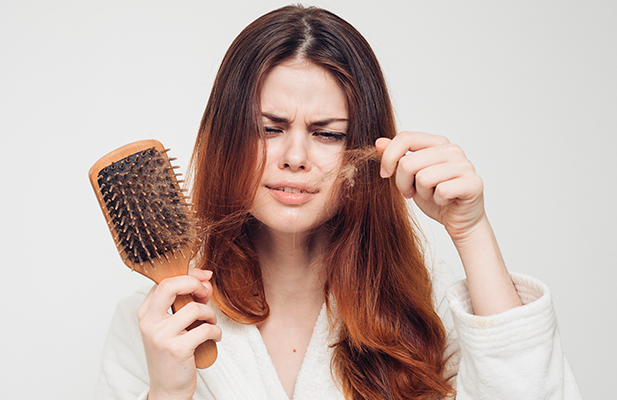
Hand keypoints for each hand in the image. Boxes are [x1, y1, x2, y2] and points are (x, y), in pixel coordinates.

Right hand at [137, 269, 221, 399]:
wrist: (167, 388)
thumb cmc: (173, 353)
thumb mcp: (172, 325)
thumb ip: (185, 302)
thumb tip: (205, 281)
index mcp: (146, 313)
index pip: (164, 281)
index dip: (188, 275)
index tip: (203, 277)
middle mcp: (149, 322)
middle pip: (170, 285)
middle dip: (194, 283)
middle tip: (206, 293)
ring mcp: (161, 336)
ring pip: (195, 308)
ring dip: (210, 315)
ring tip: (210, 325)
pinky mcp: (177, 349)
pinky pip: (206, 329)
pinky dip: (216, 332)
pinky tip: (213, 338)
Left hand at [376, 131, 485, 242]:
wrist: (458, 219)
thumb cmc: (435, 196)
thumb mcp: (409, 176)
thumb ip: (397, 157)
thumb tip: (379, 142)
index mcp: (437, 143)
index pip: (405, 138)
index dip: (389, 158)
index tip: (385, 174)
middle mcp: (452, 150)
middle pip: (409, 162)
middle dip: (403, 183)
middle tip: (413, 191)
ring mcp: (465, 165)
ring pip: (424, 178)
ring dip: (422, 193)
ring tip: (432, 195)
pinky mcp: (473, 183)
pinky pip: (442, 191)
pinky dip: (438, 201)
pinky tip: (445, 201)